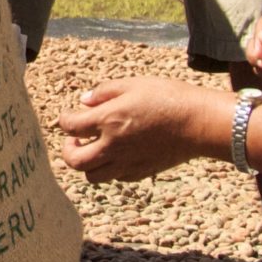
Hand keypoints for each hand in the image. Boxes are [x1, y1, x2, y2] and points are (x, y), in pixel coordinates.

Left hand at [57, 77, 221, 181]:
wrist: (198, 123)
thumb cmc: (168, 97)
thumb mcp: (134, 84)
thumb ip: (105, 92)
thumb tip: (84, 101)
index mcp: (108, 120)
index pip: (70, 126)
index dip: (63, 120)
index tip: (68, 116)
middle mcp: (113, 146)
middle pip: (75, 161)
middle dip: (67, 151)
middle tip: (75, 140)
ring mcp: (127, 163)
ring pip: (92, 176)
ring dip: (87, 164)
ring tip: (94, 149)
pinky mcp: (142, 172)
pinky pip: (116, 177)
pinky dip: (110, 169)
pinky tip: (118, 155)